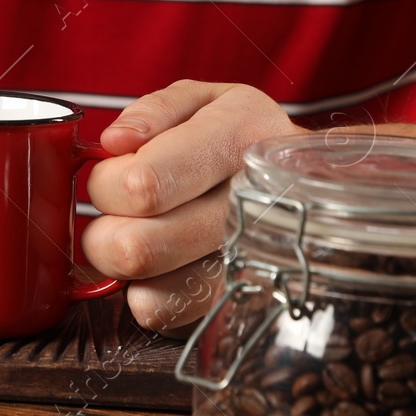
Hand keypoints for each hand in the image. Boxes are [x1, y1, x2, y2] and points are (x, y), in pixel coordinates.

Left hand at [81, 80, 302, 333]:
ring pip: (155, 288)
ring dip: (127, 268)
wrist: (310, 185)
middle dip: (105, 235)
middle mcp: (258, 202)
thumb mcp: (202, 100)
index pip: (144, 184)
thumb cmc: (237, 137)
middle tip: (117, 218)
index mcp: (241, 135)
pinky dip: (153, 298)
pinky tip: (167, 269)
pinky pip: (176, 315)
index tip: (115, 179)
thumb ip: (153, 111)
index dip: (108, 187)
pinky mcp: (252, 302)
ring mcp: (262, 260)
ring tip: (144, 238)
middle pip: (140, 246)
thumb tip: (117, 142)